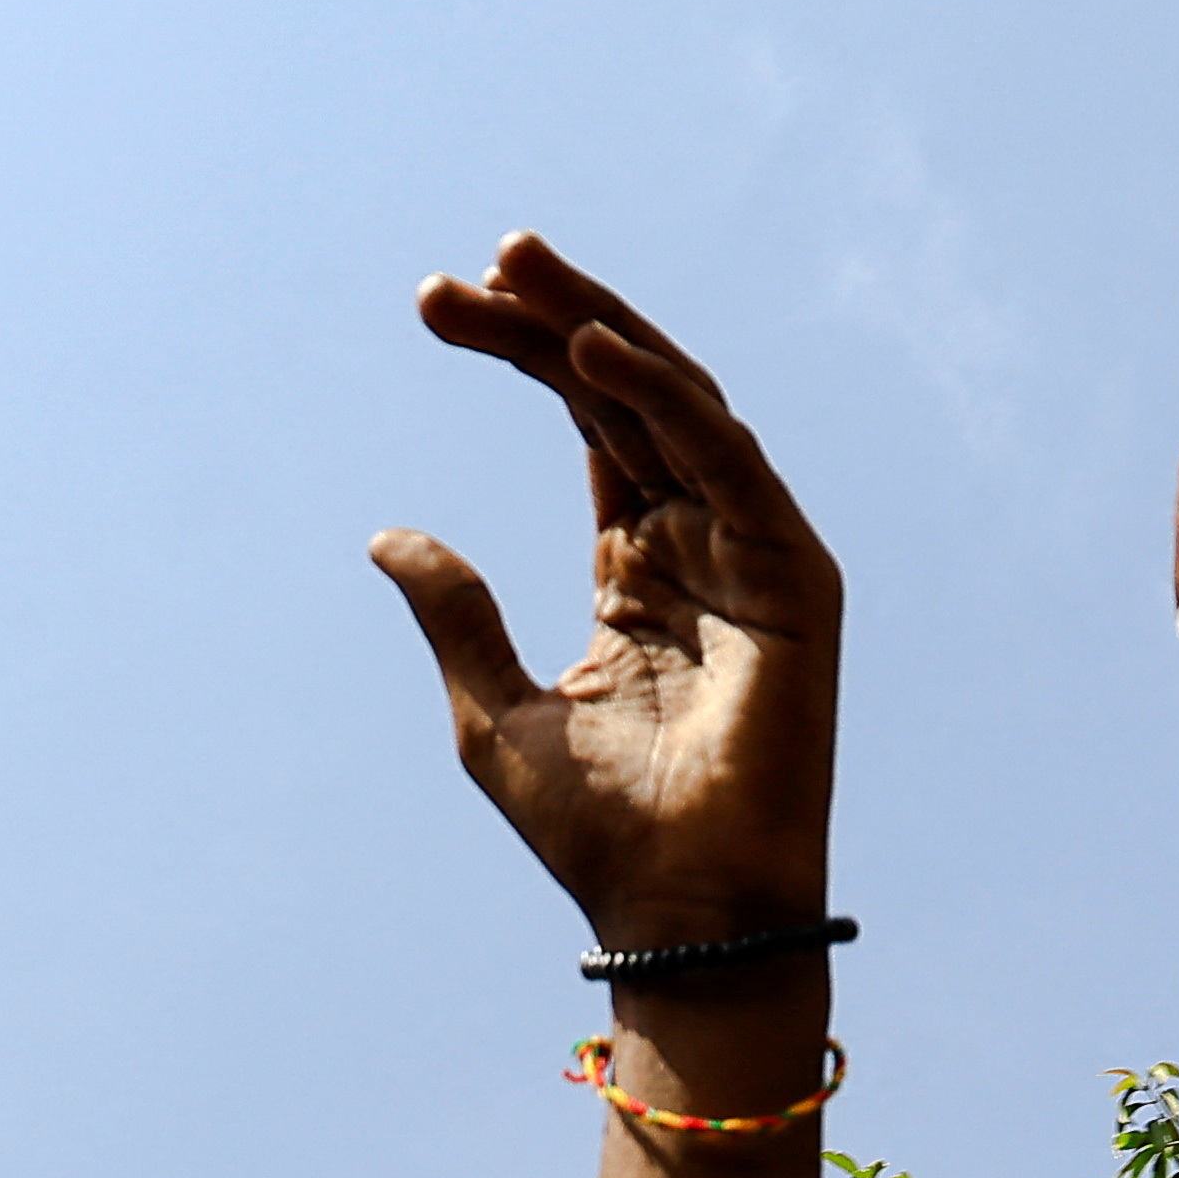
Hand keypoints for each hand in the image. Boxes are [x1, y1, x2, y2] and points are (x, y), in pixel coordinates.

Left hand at [376, 238, 842, 948]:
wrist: (680, 912)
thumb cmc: (600, 834)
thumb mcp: (491, 711)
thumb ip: (454, 611)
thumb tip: (386, 536)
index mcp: (639, 564)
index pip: (583, 424)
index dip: (517, 351)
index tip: (434, 301)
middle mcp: (701, 539)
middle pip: (625, 395)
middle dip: (550, 320)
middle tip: (473, 265)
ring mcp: (752, 549)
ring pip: (676, 402)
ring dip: (598, 330)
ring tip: (519, 271)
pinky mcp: (792, 572)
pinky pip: (724, 457)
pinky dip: (659, 397)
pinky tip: (588, 351)